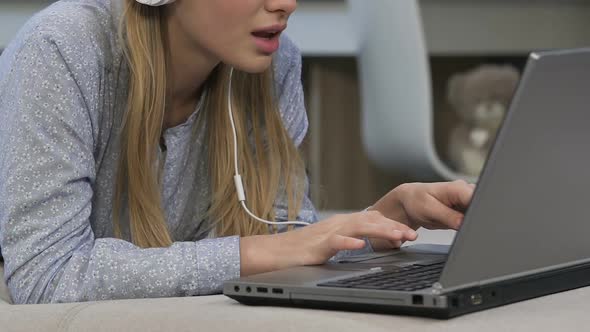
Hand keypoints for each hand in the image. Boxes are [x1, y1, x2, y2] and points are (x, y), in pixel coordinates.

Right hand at [240, 211, 417, 274]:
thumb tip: (368, 240)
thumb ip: (349, 238)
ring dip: (379, 231)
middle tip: (412, 234)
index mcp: (342, 223)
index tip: (409, 231)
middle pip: (370, 220)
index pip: (371, 218)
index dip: (391, 224)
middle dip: (393, 226)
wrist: (277, 251)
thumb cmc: (303, 248)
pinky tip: (361, 244)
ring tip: (396, 236)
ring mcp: (328, 232)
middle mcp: (337, 223)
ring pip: (358, 227)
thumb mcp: (332, 241)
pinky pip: (336, 241)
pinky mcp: (318, 245)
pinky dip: (349, 242)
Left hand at [369, 180, 474, 249]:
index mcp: (457, 188)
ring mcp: (466, 201)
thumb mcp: (429, 210)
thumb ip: (448, 216)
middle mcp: (465, 191)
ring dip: (470, 222)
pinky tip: (453, 224)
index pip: (478, 198)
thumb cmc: (416, 201)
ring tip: (450, 222)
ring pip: (477, 214)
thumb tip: (464, 223)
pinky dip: (466, 224)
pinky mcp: (464, 209)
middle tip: (457, 225)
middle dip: (475, 219)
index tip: (472, 223)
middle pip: (481, 206)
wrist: (409, 202)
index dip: (479, 212)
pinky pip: (471, 218)